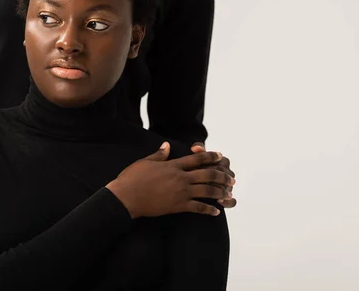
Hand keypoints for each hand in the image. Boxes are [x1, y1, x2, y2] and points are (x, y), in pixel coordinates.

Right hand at [106, 142, 233, 218]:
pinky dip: (209, 210)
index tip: (220, 156)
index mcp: (173, 165)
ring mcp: (180, 192)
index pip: (197, 158)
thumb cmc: (132, 178)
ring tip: (229, 194)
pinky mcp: (178, 206)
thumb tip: (167, 146)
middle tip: (231, 178)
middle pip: (207, 174)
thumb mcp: (145, 162)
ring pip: (207, 190)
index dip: (210, 156)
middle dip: (222, 175)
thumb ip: (159, 155)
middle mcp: (180, 177)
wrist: (126, 197)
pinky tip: (216, 212)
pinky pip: (198, 207)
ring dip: (220, 192)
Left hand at [191, 142, 236, 208]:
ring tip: (214, 193)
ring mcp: (227, 187)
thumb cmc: (192, 171)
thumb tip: (195, 148)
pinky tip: (219, 202)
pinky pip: (232, 201)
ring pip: (230, 188)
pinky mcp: (227, 199)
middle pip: (226, 176)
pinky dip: (228, 202)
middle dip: (217, 179)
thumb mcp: (193, 161)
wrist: (186, 187)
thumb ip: (196, 153)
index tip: (202, 167)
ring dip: (223, 191)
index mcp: (221, 162)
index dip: (213, 165)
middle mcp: (226, 174)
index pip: (223, 162)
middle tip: (207, 182)